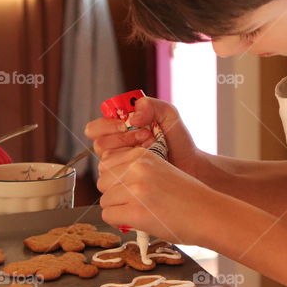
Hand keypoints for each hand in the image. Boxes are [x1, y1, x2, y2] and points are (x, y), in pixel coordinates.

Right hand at [84, 97, 201, 176]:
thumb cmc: (177, 140)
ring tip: (152, 147)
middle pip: (99, 144)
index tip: (125, 124)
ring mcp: (120, 166)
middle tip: (146, 136)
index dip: (106, 125)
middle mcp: (115, 147)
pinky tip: (150, 162)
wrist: (190, 165)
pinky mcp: (125, 181)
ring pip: (106, 161)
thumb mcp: (168, 114)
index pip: (96, 127)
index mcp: (118, 129)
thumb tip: (133, 117)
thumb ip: (151, 105)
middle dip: (121, 139)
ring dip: (129, 153)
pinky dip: (133, 167)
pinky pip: (117, 176)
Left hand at [97, 146, 220, 244]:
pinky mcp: (136, 212)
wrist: (208, 214)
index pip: (106, 163)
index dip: (114, 179)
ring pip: (104, 201)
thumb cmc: (188, 196)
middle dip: (113, 194)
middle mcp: (137, 168)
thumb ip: (136, 170)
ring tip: (137, 213)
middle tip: (132, 203)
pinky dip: (118, 222)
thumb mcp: (161, 170)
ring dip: (116, 209)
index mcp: (142, 155)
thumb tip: (107, 180)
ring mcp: (136, 190)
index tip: (127, 188)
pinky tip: (135, 222)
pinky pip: (108, 216)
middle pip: (102, 182)